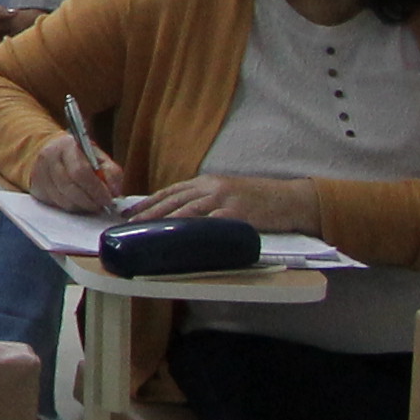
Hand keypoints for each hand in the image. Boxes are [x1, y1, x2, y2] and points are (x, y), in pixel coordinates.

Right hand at [21, 132, 126, 213]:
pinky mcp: (37, 188)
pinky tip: (80, 203)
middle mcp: (49, 158)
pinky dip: (72, 207)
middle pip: (70, 187)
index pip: (80, 171)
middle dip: (90, 201)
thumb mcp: (97, 156)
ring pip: (63, 199)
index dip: (96, 189)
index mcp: (67, 146)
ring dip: (82, 206)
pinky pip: (57, 204)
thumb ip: (111, 171)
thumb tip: (115, 192)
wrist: (49, 152)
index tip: (108, 199)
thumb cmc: (78, 156)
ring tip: (93, 204)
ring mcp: (40, 173)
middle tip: (102, 205)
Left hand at [129, 169, 325, 234]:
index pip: (170, 191)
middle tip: (129, 223)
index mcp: (206, 182)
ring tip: (146, 230)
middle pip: (173, 200)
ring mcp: (224, 199)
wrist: (290, 199)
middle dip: (148, 212)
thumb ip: (204, 200)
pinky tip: (180, 237)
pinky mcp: (236, 213)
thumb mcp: (226, 194)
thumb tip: (178, 215)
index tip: (129, 212)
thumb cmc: (258, 199)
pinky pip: (210, 222)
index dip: (148, 202)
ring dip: (163, 221)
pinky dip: (194, 230)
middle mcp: (211, 187)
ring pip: (186, 209)